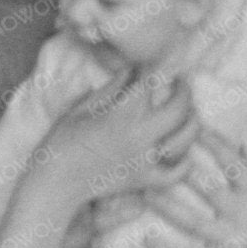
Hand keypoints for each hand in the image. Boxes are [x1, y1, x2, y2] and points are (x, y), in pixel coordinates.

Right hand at [25, 71, 196, 215]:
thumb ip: (111, 88)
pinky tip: (182, 152)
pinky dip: (183, 163)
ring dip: (191, 123)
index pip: (151, 81)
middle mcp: (140, 136)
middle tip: (181, 83)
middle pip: (178, 107)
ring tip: (188, 114)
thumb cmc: (62, 142)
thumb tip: (131, 71)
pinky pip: (175, 173)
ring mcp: (145, 160)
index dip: (157, 67)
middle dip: (184, 90)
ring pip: (185, 139)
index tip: (155, 64)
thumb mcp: (82, 108)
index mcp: (123, 114)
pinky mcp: (144, 180)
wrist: (55, 183)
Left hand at [135, 127, 246, 247]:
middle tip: (155, 158)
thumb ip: (236, 180)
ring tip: (145, 192)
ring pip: (194, 221)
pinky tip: (145, 239)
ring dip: (167, 206)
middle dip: (181, 173)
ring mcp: (234, 241)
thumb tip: (215, 141)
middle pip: (209, 190)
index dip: (217, 145)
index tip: (195, 128)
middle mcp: (245, 217)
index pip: (236, 166)